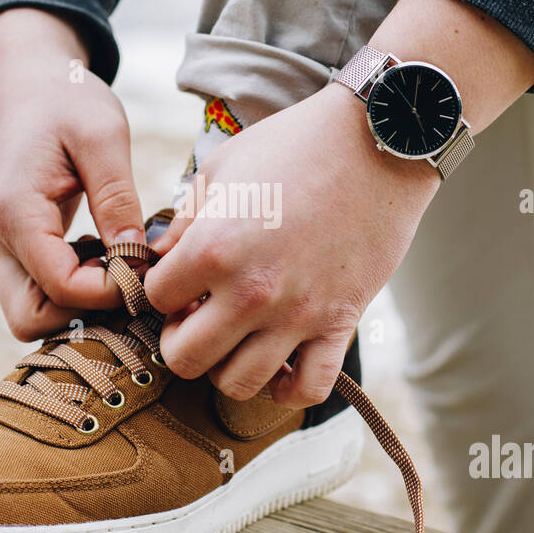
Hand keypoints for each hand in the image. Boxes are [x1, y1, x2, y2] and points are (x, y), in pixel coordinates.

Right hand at [0, 8, 144, 341]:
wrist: (33, 81)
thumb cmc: (68, 99)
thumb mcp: (103, 136)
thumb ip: (118, 198)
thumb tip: (137, 258)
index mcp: (17, 214)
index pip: (61, 288)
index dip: (111, 290)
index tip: (148, 264)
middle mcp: (0, 240)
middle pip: (30, 319)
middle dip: (83, 313)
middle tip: (127, 277)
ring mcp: (4, 246)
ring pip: (31, 313)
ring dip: (77, 304)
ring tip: (118, 263)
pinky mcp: (17, 246)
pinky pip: (39, 292)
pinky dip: (73, 290)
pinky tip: (106, 254)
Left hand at [144, 0, 533, 405]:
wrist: (377, 142)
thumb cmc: (294, 146)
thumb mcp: (220, 170)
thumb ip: (184, 222)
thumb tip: (160, 260)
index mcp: (213, 248)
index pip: (156, 300)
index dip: (161, 290)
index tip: (178, 280)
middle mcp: (251, 291)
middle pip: (185, 359)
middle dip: (181, 341)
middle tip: (197, 317)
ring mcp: (297, 314)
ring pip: (238, 385)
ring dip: (227, 367)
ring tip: (235, 339)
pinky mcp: (340, 324)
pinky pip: (309, 388)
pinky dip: (288, 390)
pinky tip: (280, 367)